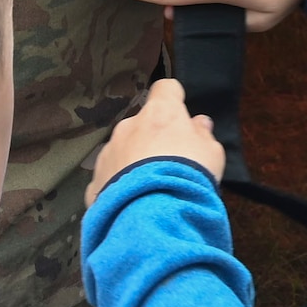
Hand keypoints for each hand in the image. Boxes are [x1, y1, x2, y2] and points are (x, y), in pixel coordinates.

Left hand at [86, 78, 224, 203]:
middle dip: (152, 138)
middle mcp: (128, 127)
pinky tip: (132, 205)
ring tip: (150, 190)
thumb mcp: (212, 155)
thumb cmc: (189, 177)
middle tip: (169, 164)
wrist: (154, 217)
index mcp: (159, 114)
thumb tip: (199, 123)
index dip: (173, 98)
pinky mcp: (94, 181)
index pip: (165, 89)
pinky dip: (119, 187)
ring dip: (134, 162)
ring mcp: (108, 153)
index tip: (180, 113)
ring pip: (122, 150)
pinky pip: (110, 178)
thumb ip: (203, 135)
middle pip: (142, 124)